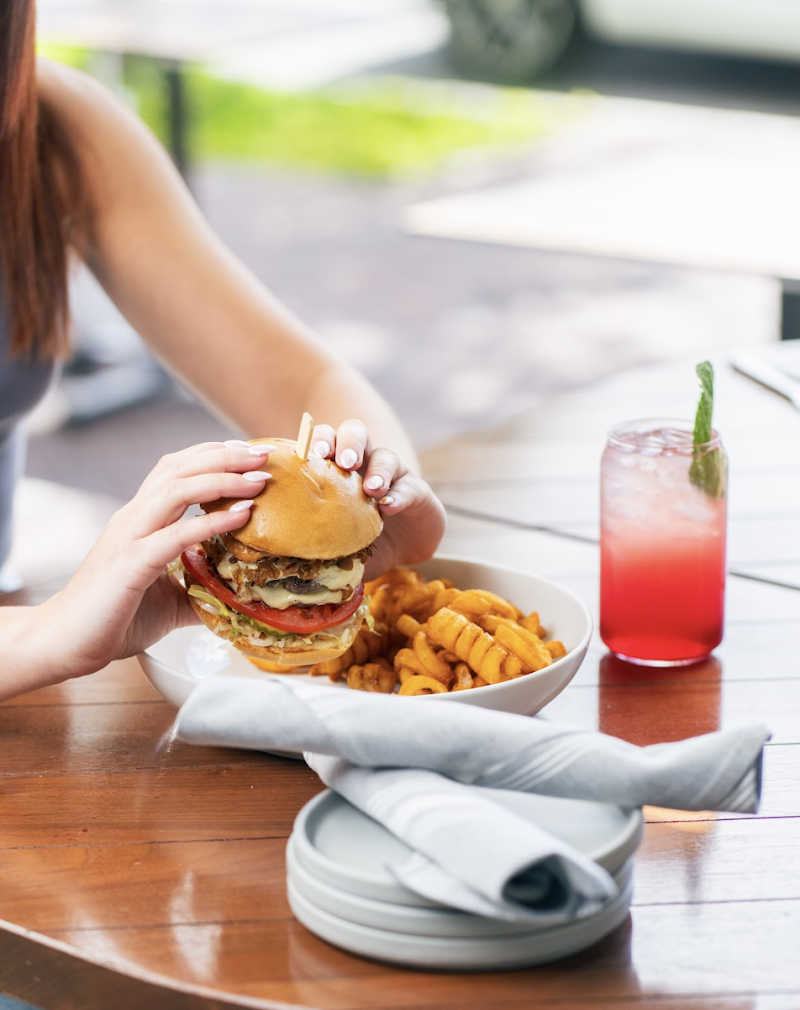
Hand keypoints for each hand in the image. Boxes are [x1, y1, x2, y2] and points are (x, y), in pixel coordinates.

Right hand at [38, 440, 274, 678]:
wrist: (66, 643)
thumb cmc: (113, 618)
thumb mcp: (169, 598)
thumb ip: (199, 587)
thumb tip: (238, 594)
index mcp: (140, 519)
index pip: (176, 470)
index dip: (213, 456)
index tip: (249, 455)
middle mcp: (133, 518)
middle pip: (180, 468)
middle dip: (226, 457)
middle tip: (263, 455)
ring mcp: (129, 537)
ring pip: (176, 489)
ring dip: (222, 479)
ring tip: (258, 478)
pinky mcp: (130, 563)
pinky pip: (175, 534)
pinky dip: (211, 522)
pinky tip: (241, 516)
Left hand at [310, 419, 446, 578]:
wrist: (401, 553)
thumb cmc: (359, 542)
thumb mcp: (332, 542)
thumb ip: (311, 542)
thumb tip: (278, 560)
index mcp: (336, 468)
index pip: (323, 441)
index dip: (314, 441)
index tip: (307, 456)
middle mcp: (364, 463)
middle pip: (355, 433)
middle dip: (347, 443)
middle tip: (345, 463)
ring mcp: (393, 475)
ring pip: (385, 455)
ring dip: (377, 470)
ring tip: (371, 490)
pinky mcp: (417, 492)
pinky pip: (409, 487)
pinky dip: (399, 495)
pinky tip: (389, 507)